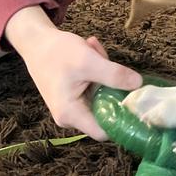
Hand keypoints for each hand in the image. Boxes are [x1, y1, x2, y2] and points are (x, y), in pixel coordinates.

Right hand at [5, 7, 141, 138]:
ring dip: (104, 74)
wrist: (36, 42)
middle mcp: (71, 117)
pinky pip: (94, 89)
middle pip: (105, 111)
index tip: (134, 101)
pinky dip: (97, 71)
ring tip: (94, 49)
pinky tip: (91, 50)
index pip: (103, 132)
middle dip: (111, 85)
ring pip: (101, 96)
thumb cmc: (56, 52)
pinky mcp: (75, 97)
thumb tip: (139, 85)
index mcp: (71, 114)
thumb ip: (113, 75)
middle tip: (105, 59)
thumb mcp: (88, 61)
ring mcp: (73, 107)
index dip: (121, 121)